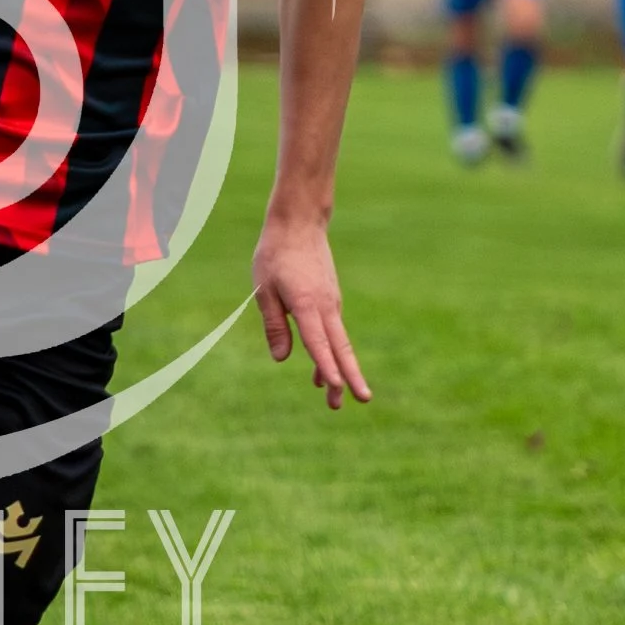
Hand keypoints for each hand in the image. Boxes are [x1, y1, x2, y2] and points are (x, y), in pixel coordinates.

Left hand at [253, 214, 371, 410]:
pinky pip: (333, 332)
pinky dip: (330, 353)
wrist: (299, 224)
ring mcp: (331, 303)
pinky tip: (322, 372)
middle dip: (349, 376)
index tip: (336, 386)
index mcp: (307, 304)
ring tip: (335, 400)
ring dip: (339, 370)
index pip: (318, 342)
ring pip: (338, 342)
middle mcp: (325, 306)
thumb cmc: (275, 255)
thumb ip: (274, 325)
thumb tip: (281, 359)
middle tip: (360, 401)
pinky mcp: (330, 300)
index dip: (326, 366)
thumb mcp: (264, 290)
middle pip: (340, 347)